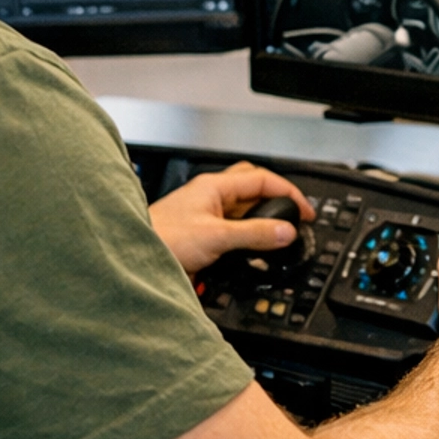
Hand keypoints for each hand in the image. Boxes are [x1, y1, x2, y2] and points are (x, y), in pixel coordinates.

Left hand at [149, 161, 315, 278]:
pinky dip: (246, 239)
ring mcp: (204, 216)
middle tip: (294, 218)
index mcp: (214, 186)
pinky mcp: (200, 236)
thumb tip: (286, 231)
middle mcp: (210, 197)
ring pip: (242, 212)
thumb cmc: (160, 239)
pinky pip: (231, 231)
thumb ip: (253, 233)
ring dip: (260, 222)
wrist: (133, 259)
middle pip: (253, 190)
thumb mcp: (216, 236)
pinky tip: (251, 252)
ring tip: (277, 237)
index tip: (305, 211)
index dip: (288, 192)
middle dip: (276, 201)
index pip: (261, 179)